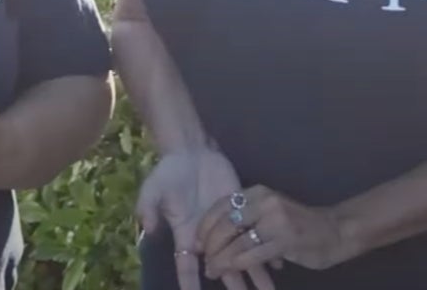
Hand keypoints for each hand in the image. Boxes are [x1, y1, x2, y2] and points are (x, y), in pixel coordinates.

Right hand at [135, 148, 274, 289]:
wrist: (191, 150)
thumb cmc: (169, 172)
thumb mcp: (153, 189)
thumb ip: (148, 209)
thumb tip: (148, 229)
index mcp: (186, 235)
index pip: (188, 266)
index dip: (191, 284)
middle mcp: (209, 236)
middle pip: (223, 267)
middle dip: (234, 285)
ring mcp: (227, 223)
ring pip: (242, 253)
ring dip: (254, 271)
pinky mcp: (241, 209)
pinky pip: (254, 230)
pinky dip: (264, 244)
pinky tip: (279, 261)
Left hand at [199, 186, 352, 277]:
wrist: (335, 231)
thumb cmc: (300, 224)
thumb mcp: (271, 212)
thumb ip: (248, 218)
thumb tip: (216, 236)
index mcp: (258, 192)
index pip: (222, 205)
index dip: (205, 225)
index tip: (196, 242)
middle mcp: (265, 201)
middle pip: (226, 223)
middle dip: (210, 245)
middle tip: (204, 259)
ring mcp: (276, 220)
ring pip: (237, 241)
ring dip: (220, 259)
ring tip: (212, 270)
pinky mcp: (285, 239)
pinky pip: (252, 254)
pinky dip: (238, 264)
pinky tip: (231, 271)